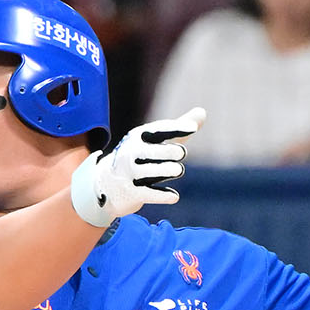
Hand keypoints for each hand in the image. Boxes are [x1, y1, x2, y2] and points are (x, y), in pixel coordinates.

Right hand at [70, 107, 205, 226]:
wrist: (106, 184)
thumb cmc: (139, 158)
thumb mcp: (155, 142)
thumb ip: (178, 129)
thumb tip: (203, 112)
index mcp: (138, 137)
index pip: (159, 130)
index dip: (177, 128)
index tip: (193, 128)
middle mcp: (132, 153)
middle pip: (155, 151)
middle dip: (170, 151)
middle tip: (180, 153)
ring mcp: (129, 173)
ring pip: (152, 171)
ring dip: (167, 170)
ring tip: (178, 170)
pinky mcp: (131, 193)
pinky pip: (150, 193)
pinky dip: (163, 195)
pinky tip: (174, 197)